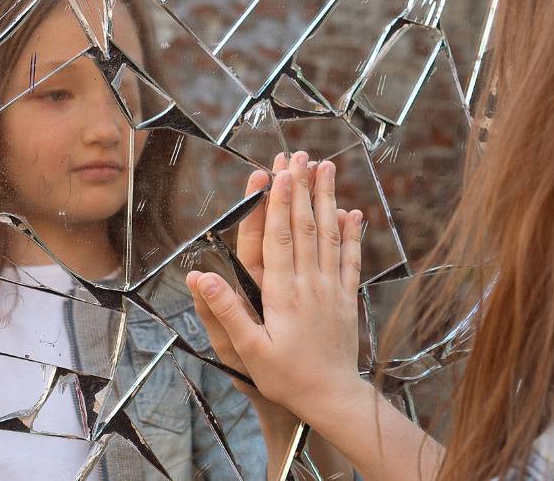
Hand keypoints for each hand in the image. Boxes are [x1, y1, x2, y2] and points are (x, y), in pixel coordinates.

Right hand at [186, 150, 363, 419]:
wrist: (332, 398)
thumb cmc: (286, 378)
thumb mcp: (248, 351)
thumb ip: (227, 312)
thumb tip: (201, 277)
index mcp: (282, 295)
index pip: (280, 239)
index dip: (278, 204)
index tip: (278, 173)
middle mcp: (310, 285)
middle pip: (306, 228)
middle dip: (301, 189)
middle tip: (299, 155)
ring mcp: (332, 289)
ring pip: (330, 236)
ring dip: (327, 199)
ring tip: (327, 168)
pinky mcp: (347, 298)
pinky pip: (350, 259)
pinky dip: (352, 234)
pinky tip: (352, 212)